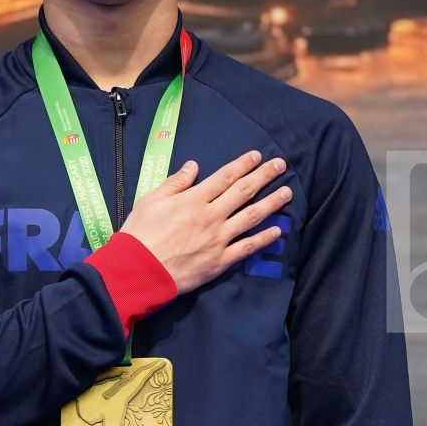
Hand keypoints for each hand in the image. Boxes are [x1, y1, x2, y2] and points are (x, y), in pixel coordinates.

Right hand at [119, 149, 292, 294]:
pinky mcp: (220, 260)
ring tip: (287, 193)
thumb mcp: (151, 200)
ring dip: (271, 203)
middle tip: (281, 166)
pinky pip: (247, 248)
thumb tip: (193, 166)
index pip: (225, 177)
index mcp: (194, 199)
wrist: (140, 269)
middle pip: (243, 192)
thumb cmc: (140, 233)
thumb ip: (175, 182)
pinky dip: (264, 239)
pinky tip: (278, 230)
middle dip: (264, 176)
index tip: (257, 156)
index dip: (243, 164)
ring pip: (251, 217)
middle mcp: (211, 216)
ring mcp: (218, 239)